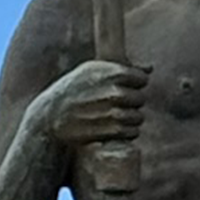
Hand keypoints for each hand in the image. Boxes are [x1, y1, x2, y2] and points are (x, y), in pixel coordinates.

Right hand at [28, 59, 146, 148]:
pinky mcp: (111, 131)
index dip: (134, 84)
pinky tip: (112, 127)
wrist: (49, 117)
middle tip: (115, 104)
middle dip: (131, 102)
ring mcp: (112, 112)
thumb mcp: (91, 71)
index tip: (124, 87)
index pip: (141, 79)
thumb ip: (123, 67)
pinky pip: (133, 132)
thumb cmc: (73, 90)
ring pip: (138, 117)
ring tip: (111, 116)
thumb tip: (149, 68)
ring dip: (130, 119)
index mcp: (109, 72)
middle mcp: (112, 91)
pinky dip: (126, 132)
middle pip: (140, 99)